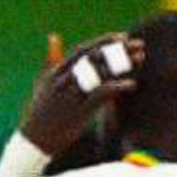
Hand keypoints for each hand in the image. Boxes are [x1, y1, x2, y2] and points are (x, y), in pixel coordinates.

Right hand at [19, 33, 143, 156]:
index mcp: (56, 72)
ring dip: (122, 64)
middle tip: (138, 43)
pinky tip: (131, 84)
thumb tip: (53, 37)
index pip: (82, 50)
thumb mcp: (43, 82)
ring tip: (140, 58)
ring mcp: (71, 96)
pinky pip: (101, 94)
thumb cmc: (41, 111)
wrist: (35, 140)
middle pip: (94, 58)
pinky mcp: (79, 111)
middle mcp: (63, 81)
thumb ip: (51, 59)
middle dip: (118, 49)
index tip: (122, 36)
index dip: (103, 41)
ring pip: (99, 73)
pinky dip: (116, 87)